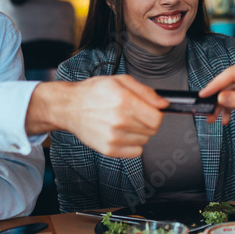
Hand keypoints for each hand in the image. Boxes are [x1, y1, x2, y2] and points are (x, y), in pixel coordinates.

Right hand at [30, 76, 166, 156]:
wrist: (70, 107)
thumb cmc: (94, 92)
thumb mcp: (121, 81)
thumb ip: (146, 92)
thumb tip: (164, 104)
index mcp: (124, 102)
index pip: (157, 118)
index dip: (157, 113)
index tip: (150, 110)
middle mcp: (120, 121)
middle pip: (152, 130)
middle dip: (147, 121)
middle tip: (134, 113)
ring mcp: (114, 138)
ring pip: (144, 140)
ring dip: (139, 132)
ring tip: (124, 121)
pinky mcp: (109, 150)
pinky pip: (136, 152)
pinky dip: (132, 144)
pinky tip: (121, 132)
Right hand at [199, 56, 234, 123]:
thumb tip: (221, 97)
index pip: (230, 74)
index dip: (214, 85)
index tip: (203, 95)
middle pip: (228, 83)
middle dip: (217, 98)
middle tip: (207, 111)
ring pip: (230, 90)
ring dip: (223, 105)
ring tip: (214, 118)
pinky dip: (232, 105)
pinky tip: (226, 117)